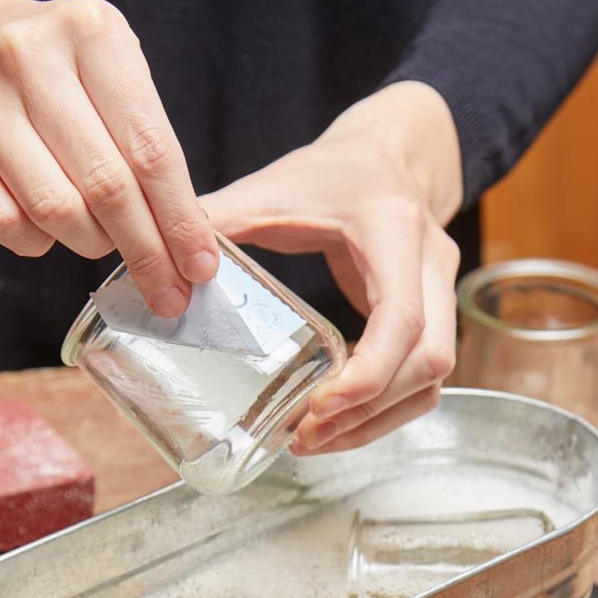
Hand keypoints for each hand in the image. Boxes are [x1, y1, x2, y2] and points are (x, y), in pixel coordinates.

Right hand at [0, 0, 216, 315]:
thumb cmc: (49, 69)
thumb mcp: (108, 71)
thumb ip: (145, 142)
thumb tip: (187, 239)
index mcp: (92, 34)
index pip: (151, 150)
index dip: (180, 220)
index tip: (200, 267)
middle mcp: (31, 57)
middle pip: (107, 187)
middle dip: (147, 253)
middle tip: (169, 295)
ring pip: (56, 211)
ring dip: (92, 246)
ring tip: (103, 244)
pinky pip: (3, 222)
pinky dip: (36, 243)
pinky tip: (47, 231)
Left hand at [201, 81, 463, 452]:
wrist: (389, 157)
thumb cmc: (331, 172)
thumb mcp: (274, 187)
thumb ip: (219, 218)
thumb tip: (155, 259)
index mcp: (393, 228)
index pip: (402, 317)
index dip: (368, 374)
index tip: (318, 407)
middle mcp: (431, 262)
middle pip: (429, 360)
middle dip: (369, 410)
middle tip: (306, 435)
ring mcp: (442, 292)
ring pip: (433, 379)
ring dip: (378, 419)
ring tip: (316, 440)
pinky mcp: (435, 317)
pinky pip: (424, 380)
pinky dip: (385, 411)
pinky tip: (337, 422)